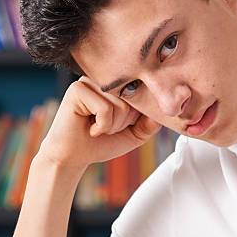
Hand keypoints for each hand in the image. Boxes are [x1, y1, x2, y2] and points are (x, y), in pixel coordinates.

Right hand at [38, 76, 160, 169]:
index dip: (136, 116)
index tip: (121, 126)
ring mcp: (90, 81)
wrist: (73, 157)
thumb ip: (150, 123)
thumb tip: (164, 110)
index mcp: (116, 85)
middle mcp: (103, 79)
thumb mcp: (134, 134)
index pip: (141, 93)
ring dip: (111, 126)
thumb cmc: (101, 143)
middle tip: (105, 128)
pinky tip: (89, 128)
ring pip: (120, 105)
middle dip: (123, 123)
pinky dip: (101, 126)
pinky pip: (105, 109)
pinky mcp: (77, 89)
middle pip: (132, 100)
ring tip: (96, 128)